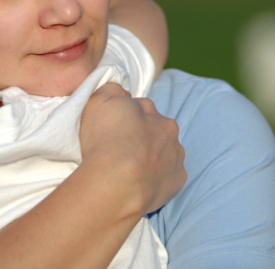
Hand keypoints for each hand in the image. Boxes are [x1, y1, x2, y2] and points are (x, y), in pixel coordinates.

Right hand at [79, 83, 185, 214]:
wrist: (116, 184)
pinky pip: (169, 175)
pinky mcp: (178, 179)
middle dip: (143, 135)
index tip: (113, 131)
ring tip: (130, 168)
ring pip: (165, 150)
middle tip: (122, 150)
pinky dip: (158, 177)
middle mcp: (167, 128)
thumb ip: (110, 89)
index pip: (138, 108)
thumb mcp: (95, 102)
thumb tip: (121, 91)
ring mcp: (175, 154)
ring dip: (153, 155)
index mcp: (148, 108)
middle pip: (156, 127)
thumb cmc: (103, 142)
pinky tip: (140, 182)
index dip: (124, 119)